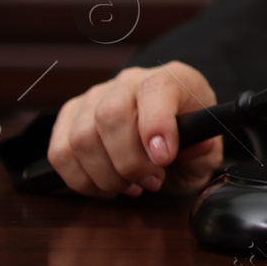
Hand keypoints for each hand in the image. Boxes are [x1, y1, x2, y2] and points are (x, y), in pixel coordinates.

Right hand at [48, 62, 223, 197]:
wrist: (166, 131)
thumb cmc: (186, 137)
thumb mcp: (206, 145)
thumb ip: (202, 148)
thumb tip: (196, 146)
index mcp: (170, 78)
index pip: (156, 88)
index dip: (156, 124)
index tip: (164, 158)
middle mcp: (129, 81)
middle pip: (110, 116)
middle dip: (129, 162)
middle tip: (151, 181)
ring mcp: (94, 97)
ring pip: (81, 138)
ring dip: (106, 175)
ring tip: (133, 186)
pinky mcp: (69, 117)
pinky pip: (60, 153)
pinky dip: (81, 180)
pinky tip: (107, 187)